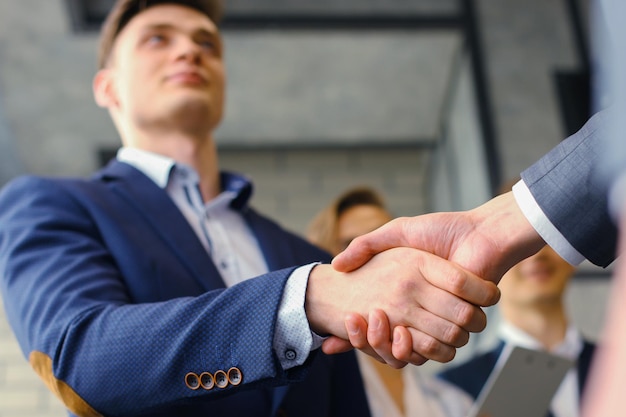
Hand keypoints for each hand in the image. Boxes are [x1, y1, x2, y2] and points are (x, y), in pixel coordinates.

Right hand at [325, 192, 543, 363]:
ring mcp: (441, 313)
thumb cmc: (443, 229)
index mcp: (410, 284)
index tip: (350, 318)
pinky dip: (422, 346)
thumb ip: (367, 244)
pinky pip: (435, 345)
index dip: (362, 324)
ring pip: (413, 344)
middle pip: (391, 334)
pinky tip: (402, 331)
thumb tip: (335, 266)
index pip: (378, 316)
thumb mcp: (398, 231)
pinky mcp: (460, 321)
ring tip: (379, 323)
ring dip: (397, 344)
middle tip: (362, 321)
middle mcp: (424, 302)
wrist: (486, 235)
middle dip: (374, 337)